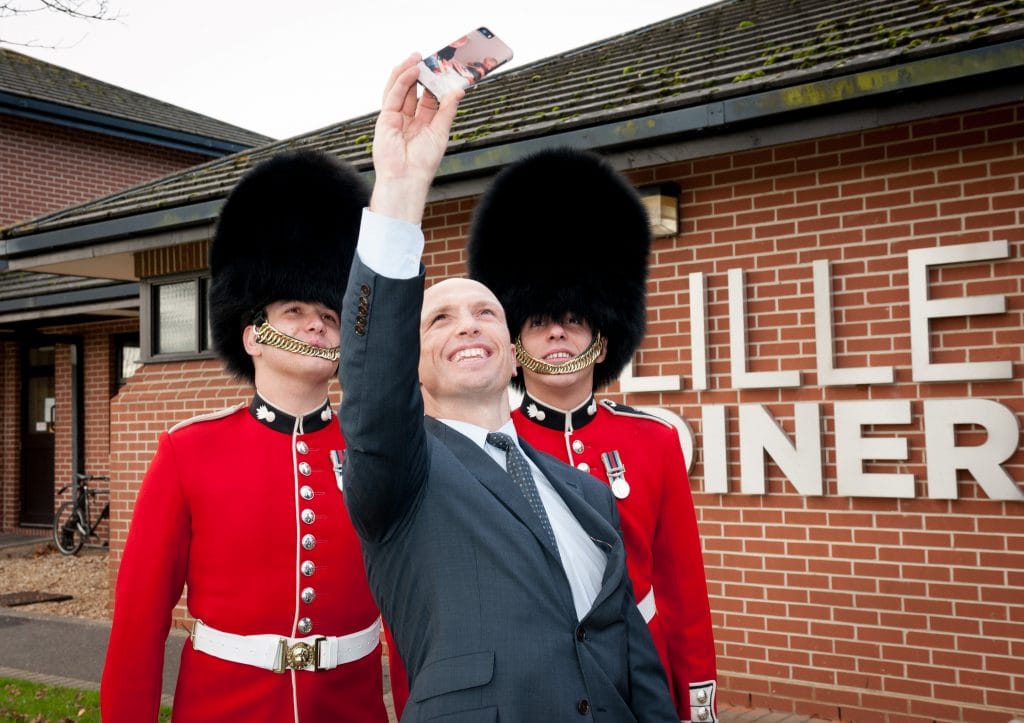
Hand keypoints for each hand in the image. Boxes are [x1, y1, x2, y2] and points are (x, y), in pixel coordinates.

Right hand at [369, 54, 462, 223]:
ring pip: (400, 89)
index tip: (441, 70)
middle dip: (419, 74)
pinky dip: (401, 81)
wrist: (407, 178)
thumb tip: (459, 91)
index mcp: (423, 124)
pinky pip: (393, 95)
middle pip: (412, 91)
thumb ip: (447, 110)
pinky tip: (410, 70)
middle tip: (427, 58)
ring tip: (416, 57)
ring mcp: (395, 118)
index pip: (427, 98)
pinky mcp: (385, 118)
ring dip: (406, 71)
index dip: (433, 84)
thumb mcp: (441, 132)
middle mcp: (408, 119)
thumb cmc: (423, 162)